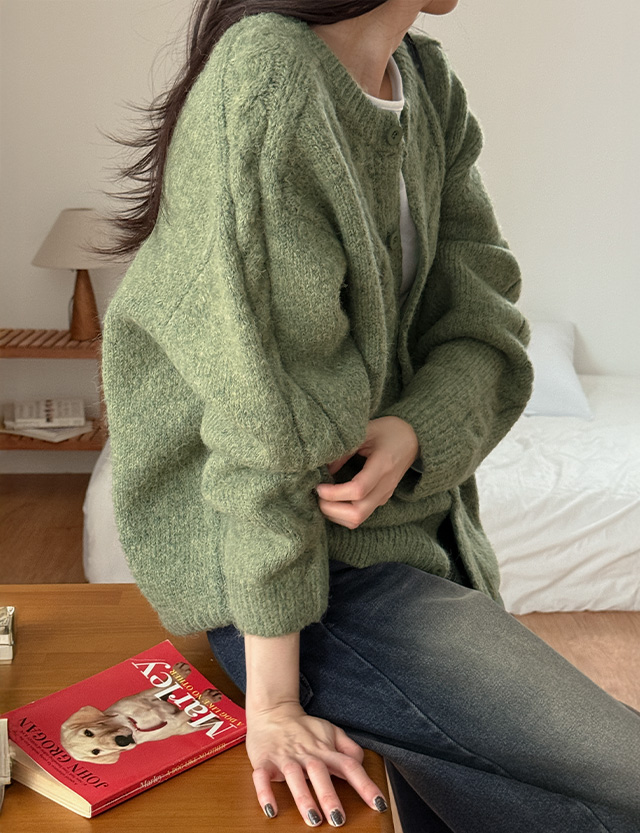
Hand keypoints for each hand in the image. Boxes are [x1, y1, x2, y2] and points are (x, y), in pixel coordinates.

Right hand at [247, 701, 386, 825]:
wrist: (272, 710)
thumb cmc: (304, 727)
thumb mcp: (331, 731)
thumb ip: (348, 748)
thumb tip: (362, 763)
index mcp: (325, 749)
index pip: (349, 766)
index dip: (365, 785)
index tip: (379, 804)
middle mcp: (306, 753)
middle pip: (320, 773)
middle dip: (329, 797)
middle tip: (339, 820)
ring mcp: (284, 757)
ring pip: (294, 777)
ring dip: (303, 798)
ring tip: (312, 819)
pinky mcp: (263, 761)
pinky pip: (262, 777)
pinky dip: (265, 793)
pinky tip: (271, 810)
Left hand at [315, 416, 418, 528]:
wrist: (414, 440)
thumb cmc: (389, 431)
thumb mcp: (365, 431)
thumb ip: (344, 449)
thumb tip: (323, 469)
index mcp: (383, 465)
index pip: (358, 490)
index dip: (334, 493)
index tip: (319, 486)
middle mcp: (385, 486)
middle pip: (357, 513)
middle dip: (331, 509)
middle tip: (317, 496)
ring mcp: (384, 495)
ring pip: (357, 520)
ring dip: (335, 515)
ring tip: (322, 499)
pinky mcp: (381, 500)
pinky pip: (360, 516)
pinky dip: (342, 514)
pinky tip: (332, 500)